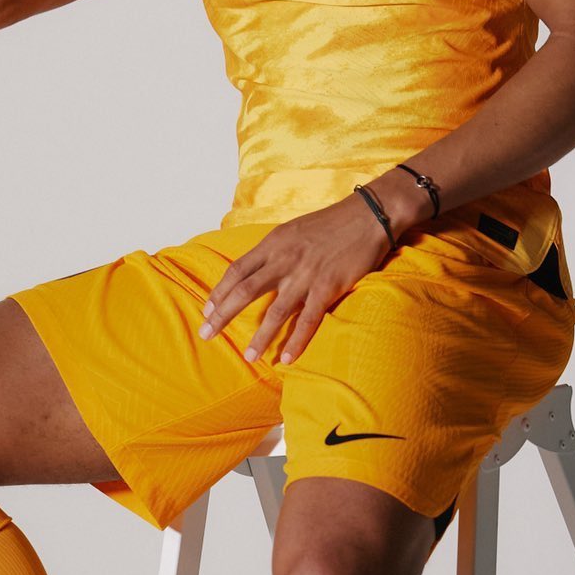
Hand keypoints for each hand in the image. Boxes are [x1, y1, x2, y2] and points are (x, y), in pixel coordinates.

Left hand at [199, 192, 394, 363]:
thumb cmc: (331, 223)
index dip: (219, 292)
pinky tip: (287, 358)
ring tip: (249, 357)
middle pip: (245, 291)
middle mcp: (284, 259)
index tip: (206, 309)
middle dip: (223, 315)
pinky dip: (297, 341)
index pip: (237, 270)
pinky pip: (309, 320)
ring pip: (276, 312)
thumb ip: (275, 251)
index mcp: (274, 243)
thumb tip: (257, 270)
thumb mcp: (293, 230)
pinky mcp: (328, 287)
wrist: (367, 216)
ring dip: (260, 337)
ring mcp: (306, 275)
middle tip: (207, 334)